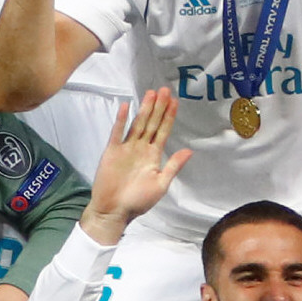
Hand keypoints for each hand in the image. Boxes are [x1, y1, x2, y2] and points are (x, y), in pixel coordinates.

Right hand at [90, 92, 190, 238]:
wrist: (114, 211)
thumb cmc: (138, 201)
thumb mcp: (161, 184)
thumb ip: (173, 166)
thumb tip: (190, 151)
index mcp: (154, 155)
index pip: (163, 131)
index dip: (169, 116)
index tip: (175, 101)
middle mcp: (141, 148)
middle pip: (152, 123)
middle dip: (159, 107)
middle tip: (165, 89)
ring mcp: (126, 148)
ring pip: (137, 124)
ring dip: (144, 109)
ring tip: (151, 93)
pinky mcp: (112, 151)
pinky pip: (117, 133)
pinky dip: (121, 120)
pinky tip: (126, 106)